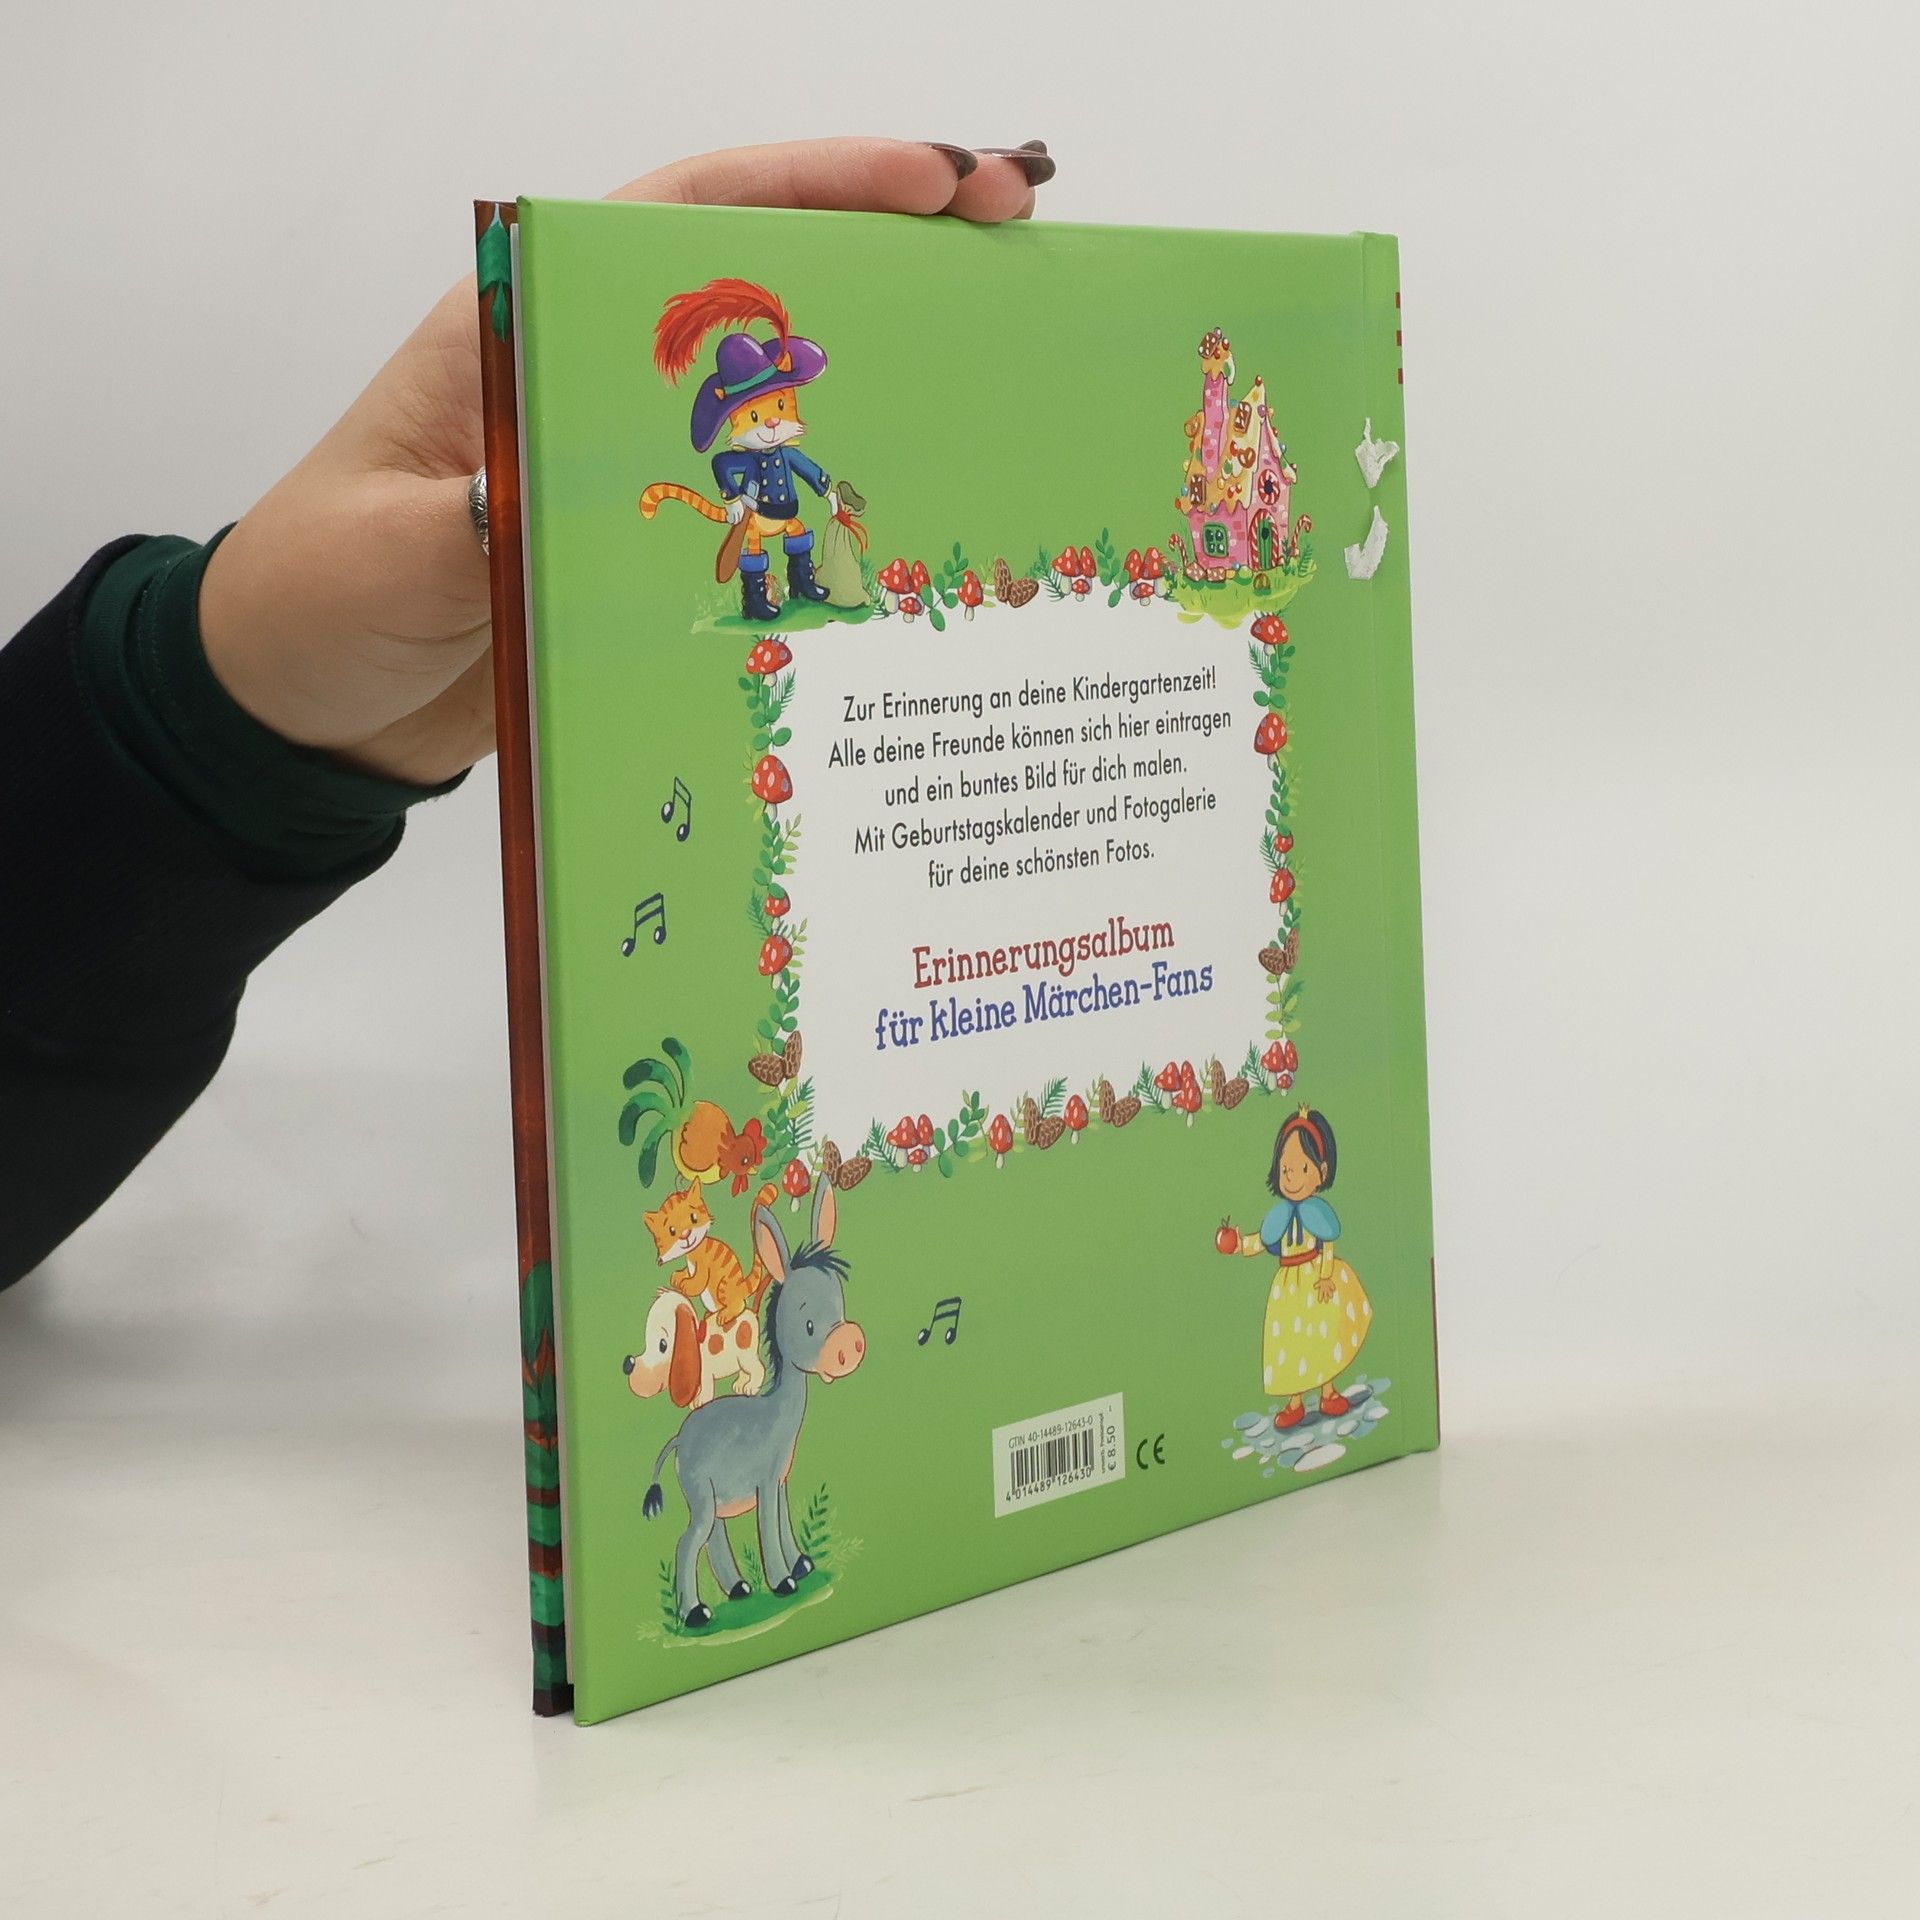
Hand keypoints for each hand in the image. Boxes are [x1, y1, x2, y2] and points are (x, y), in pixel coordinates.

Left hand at [198, 139, 1045, 784]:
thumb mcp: (389, 556)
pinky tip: (925, 512)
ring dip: (894, 371)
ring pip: (786, 393)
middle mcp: (596, 381)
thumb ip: (469, 523)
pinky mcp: (651, 548)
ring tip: (1010, 362)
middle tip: (1019, 238)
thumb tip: (550, 500)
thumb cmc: (322, 600)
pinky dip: (845, 497)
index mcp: (524, 332)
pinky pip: (768, 507)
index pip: (687, 219)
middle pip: (768, 286)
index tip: (931, 182)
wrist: (306, 705)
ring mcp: (631, 464)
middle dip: (896, 253)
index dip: (816, 183)